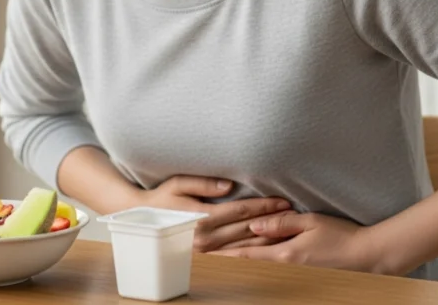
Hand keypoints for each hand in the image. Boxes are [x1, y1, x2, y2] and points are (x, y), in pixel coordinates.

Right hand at [137, 175, 291, 252]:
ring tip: (288, 226)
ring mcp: (206, 248)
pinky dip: (255, 245)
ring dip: (268, 235)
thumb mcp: (178, 183)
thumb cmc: (161, 196)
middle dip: (272, 221)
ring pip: (244, 243)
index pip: (240, 212)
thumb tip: (229, 186)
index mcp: (200, 218)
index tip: (282, 200)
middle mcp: (204, 237)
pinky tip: (270, 240)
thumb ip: (204, 184)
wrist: (143, 217)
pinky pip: (236, 250)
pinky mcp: (206, 253)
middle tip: (294, 213)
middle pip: (246, 228)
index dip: (263, 206)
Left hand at [210, 212, 383, 273]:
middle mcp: (284, 265)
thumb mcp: (310, 222)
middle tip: (199, 259)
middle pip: (247, 263)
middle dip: (223, 261)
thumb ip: (281, 223)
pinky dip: (254, 266)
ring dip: (235, 264)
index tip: (203, 255)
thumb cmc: (342, 236)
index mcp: (284, 253)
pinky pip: (271, 268)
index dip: (222, 255)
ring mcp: (292, 271)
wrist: (368, 256)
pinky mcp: (300, 272)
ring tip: (214, 263)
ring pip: (257, 267)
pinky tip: (244, 264)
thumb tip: (254, 223)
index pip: (245, 254)